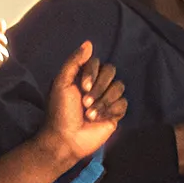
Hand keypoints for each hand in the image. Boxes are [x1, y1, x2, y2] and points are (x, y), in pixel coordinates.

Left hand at [31, 41, 127, 160]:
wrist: (67, 139)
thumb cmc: (61, 112)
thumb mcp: (61, 83)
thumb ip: (74, 61)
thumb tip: (89, 43)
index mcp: (84, 77)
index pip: (98, 63)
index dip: (92, 73)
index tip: (82, 87)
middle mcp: (97, 86)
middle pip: (111, 72)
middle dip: (99, 88)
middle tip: (85, 103)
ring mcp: (107, 99)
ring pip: (119, 87)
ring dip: (103, 101)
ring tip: (90, 114)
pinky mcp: (115, 114)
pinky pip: (122, 103)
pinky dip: (111, 110)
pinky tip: (99, 119)